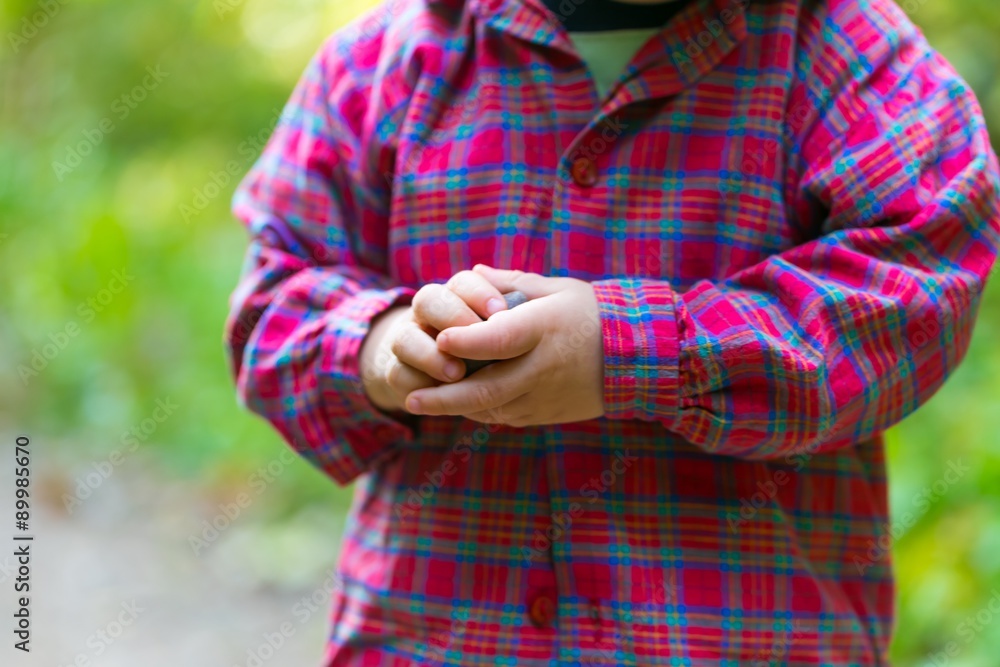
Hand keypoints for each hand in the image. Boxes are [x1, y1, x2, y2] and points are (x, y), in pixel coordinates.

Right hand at [360, 270, 508, 412]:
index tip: (501, 312)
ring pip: (405, 338)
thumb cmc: (495, 346)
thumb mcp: (510, 326)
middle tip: (477, 340)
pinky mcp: (398, 373)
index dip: (479, 294)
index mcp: (458, 296)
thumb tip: (510, 288)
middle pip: (428, 300)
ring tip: (456, 373)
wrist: (454, 378)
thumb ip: (515, 303)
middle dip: (452, 318)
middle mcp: (428, 314)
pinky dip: (416, 385)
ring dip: (429, 355)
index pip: (463, 282)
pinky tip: (438, 397)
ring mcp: (409, 342)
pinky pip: (397, 375)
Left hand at [403, 265, 604, 426]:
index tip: (441, 338)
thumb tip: (475, 273)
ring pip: (492, 408)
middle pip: (487, 387)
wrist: (638, 359)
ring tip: (422, 402)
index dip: (468, 341)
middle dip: (444, 396)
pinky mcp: (547, 414)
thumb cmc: (594, 315)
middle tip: (410, 398)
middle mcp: (542, 366)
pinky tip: (459, 405)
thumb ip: (513, 283)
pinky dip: (480, 412)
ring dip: (455, 408)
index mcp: (544, 329)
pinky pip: (506, 417)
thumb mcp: (558, 289)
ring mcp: (545, 396)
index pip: (500, 338)